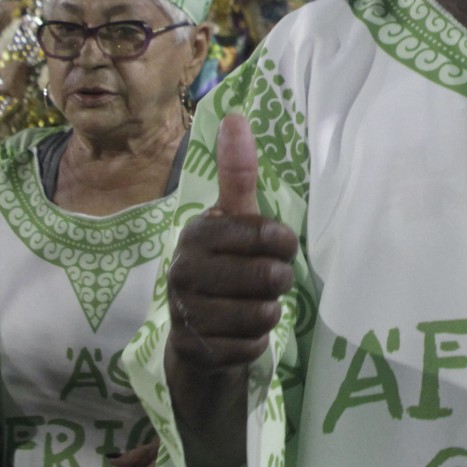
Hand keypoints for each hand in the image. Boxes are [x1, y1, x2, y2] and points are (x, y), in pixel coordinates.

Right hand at [168, 114, 296, 373]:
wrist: (196, 336)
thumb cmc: (224, 266)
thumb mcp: (232, 220)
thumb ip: (237, 173)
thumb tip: (235, 115)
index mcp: (196, 233)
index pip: (264, 234)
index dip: (284, 243)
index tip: (281, 246)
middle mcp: (182, 271)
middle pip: (268, 276)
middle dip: (279, 281)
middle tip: (268, 280)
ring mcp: (186, 313)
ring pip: (262, 313)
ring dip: (269, 312)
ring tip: (254, 306)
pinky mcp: (195, 351)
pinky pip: (252, 345)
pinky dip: (255, 342)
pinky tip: (239, 334)